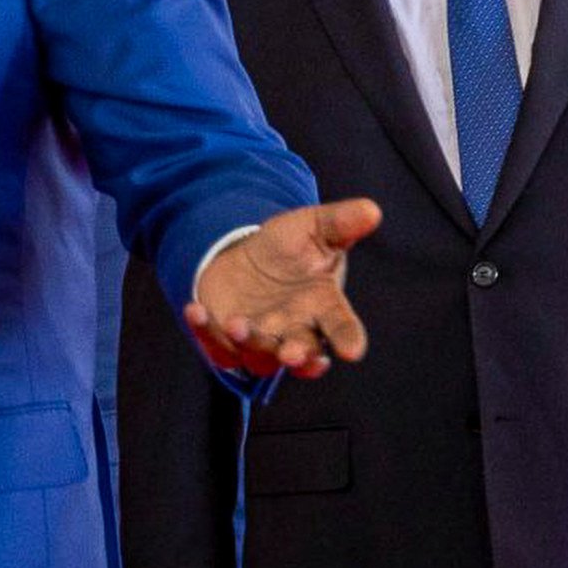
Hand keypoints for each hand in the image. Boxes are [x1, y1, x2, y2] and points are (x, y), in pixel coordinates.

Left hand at [188, 199, 380, 377]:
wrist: (248, 254)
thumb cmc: (291, 247)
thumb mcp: (314, 228)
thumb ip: (340, 223)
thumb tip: (371, 210)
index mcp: (323, 307)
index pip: (341, 327)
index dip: (348, 340)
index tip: (352, 350)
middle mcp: (294, 331)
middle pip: (300, 353)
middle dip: (297, 355)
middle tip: (291, 353)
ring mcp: (260, 340)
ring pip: (258, 357)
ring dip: (250, 343)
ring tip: (238, 324)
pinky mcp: (226, 340)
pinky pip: (215, 346)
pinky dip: (204, 332)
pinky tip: (195, 310)